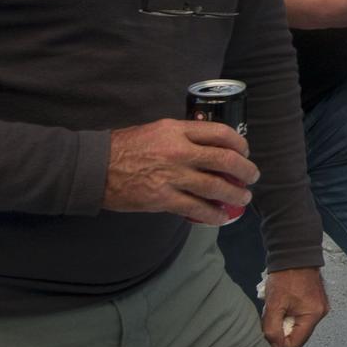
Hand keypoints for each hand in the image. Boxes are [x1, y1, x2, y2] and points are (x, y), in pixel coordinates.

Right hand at [102, 119, 256, 225]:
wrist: (94, 167)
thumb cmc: (124, 147)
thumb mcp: (156, 130)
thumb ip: (183, 136)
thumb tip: (208, 145)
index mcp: (177, 131)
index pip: (220, 133)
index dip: (240, 143)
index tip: (245, 152)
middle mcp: (179, 151)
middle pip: (224, 160)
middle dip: (245, 170)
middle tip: (252, 176)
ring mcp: (172, 176)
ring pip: (215, 186)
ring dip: (235, 194)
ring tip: (243, 198)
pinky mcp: (163, 199)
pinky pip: (197, 209)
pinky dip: (214, 214)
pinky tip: (221, 217)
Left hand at [261, 266, 328, 346]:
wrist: (295, 254)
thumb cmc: (285, 277)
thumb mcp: (274, 305)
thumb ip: (272, 329)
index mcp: (313, 315)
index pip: (295, 344)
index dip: (279, 341)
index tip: (270, 329)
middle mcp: (320, 313)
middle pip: (298, 335)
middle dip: (283, 329)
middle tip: (274, 314)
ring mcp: (320, 307)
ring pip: (299, 325)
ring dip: (286, 320)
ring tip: (279, 306)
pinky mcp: (316, 301)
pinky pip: (302, 316)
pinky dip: (291, 313)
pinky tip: (285, 302)